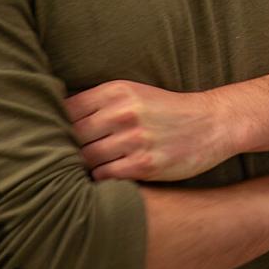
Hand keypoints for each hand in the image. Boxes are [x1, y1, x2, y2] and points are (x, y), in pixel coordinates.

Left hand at [67, 79, 242, 181]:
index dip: (58, 126)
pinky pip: (104, 176)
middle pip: (72, 137)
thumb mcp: (135, 94)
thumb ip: (99, 103)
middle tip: (68, 158)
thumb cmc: (168, 111)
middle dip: (69, 149)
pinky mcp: (144, 164)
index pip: (67, 110)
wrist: (213, 123)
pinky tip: (109, 174)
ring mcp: (134, 139)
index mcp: (117, 91)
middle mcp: (123, 112)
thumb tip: (55, 120)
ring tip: (90, 166)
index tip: (59, 136)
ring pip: (86, 159)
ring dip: (86, 166)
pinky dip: (102, 177)